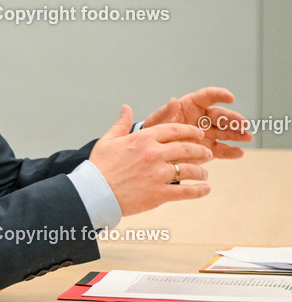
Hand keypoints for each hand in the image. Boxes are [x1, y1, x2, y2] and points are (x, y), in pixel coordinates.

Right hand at [90, 105, 213, 215]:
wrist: (94, 192)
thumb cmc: (99, 166)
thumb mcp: (108, 140)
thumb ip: (121, 123)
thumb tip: (126, 108)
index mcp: (143, 139)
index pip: (174, 130)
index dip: (190, 131)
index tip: (198, 134)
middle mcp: (154, 153)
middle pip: (187, 148)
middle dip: (201, 151)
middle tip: (207, 154)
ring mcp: (158, 173)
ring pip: (190, 169)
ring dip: (202, 172)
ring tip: (204, 175)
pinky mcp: (159, 193)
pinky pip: (186, 191)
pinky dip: (199, 190)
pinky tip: (205, 189)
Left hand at [143, 87, 251, 158]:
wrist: (154, 151)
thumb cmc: (154, 131)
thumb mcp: (156, 122)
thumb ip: (165, 113)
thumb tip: (173, 100)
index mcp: (190, 106)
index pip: (207, 97)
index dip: (219, 95)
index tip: (230, 97)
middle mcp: (202, 118)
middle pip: (221, 115)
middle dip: (233, 118)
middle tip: (243, 123)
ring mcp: (208, 134)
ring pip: (226, 132)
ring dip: (238, 134)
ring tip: (247, 137)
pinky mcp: (209, 149)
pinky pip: (222, 149)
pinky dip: (231, 152)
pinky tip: (239, 152)